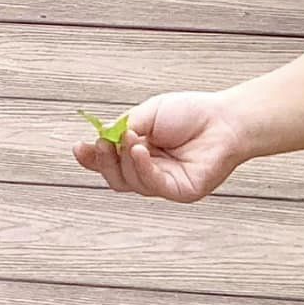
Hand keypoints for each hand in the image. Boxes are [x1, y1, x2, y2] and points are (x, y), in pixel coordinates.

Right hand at [72, 91, 249, 202]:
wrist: (224, 119)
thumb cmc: (190, 114)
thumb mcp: (148, 113)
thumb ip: (123, 126)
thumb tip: (102, 137)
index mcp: (138, 151)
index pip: (109, 161)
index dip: (92, 158)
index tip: (78, 147)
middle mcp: (148, 170)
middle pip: (114, 177)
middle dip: (102, 161)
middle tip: (101, 143)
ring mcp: (163, 183)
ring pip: (129, 182)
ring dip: (125, 159)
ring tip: (132, 138)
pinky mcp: (180, 191)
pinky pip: (153, 185)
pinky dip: (142, 168)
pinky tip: (141, 150)